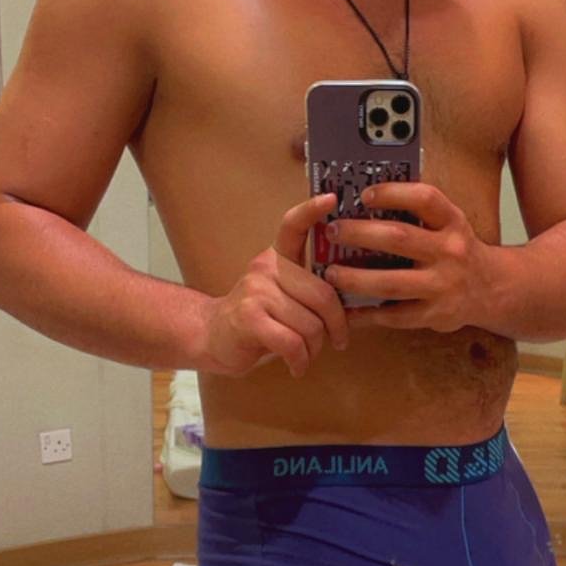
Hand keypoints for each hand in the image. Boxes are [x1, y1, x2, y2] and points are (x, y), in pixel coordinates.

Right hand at [200, 193, 348, 376]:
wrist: (213, 338)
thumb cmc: (261, 320)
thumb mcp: (285, 297)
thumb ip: (311, 290)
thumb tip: (353, 300)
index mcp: (277, 258)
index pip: (293, 226)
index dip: (311, 211)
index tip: (331, 199)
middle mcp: (266, 267)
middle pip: (323, 294)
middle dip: (337, 325)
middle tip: (338, 341)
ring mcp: (255, 291)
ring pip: (311, 324)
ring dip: (315, 348)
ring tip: (306, 354)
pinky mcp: (249, 318)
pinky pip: (292, 342)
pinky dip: (300, 361)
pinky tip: (296, 366)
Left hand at [324, 182, 494, 332]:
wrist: (492, 288)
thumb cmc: (457, 250)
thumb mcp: (449, 224)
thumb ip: (417, 212)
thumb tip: (366, 196)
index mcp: (452, 222)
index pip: (424, 199)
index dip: (393, 193)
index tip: (364, 195)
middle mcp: (451, 251)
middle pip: (399, 238)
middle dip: (360, 234)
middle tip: (333, 231)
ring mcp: (443, 285)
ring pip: (392, 282)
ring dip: (356, 278)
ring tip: (331, 273)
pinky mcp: (436, 315)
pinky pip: (395, 316)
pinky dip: (368, 314)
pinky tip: (347, 310)